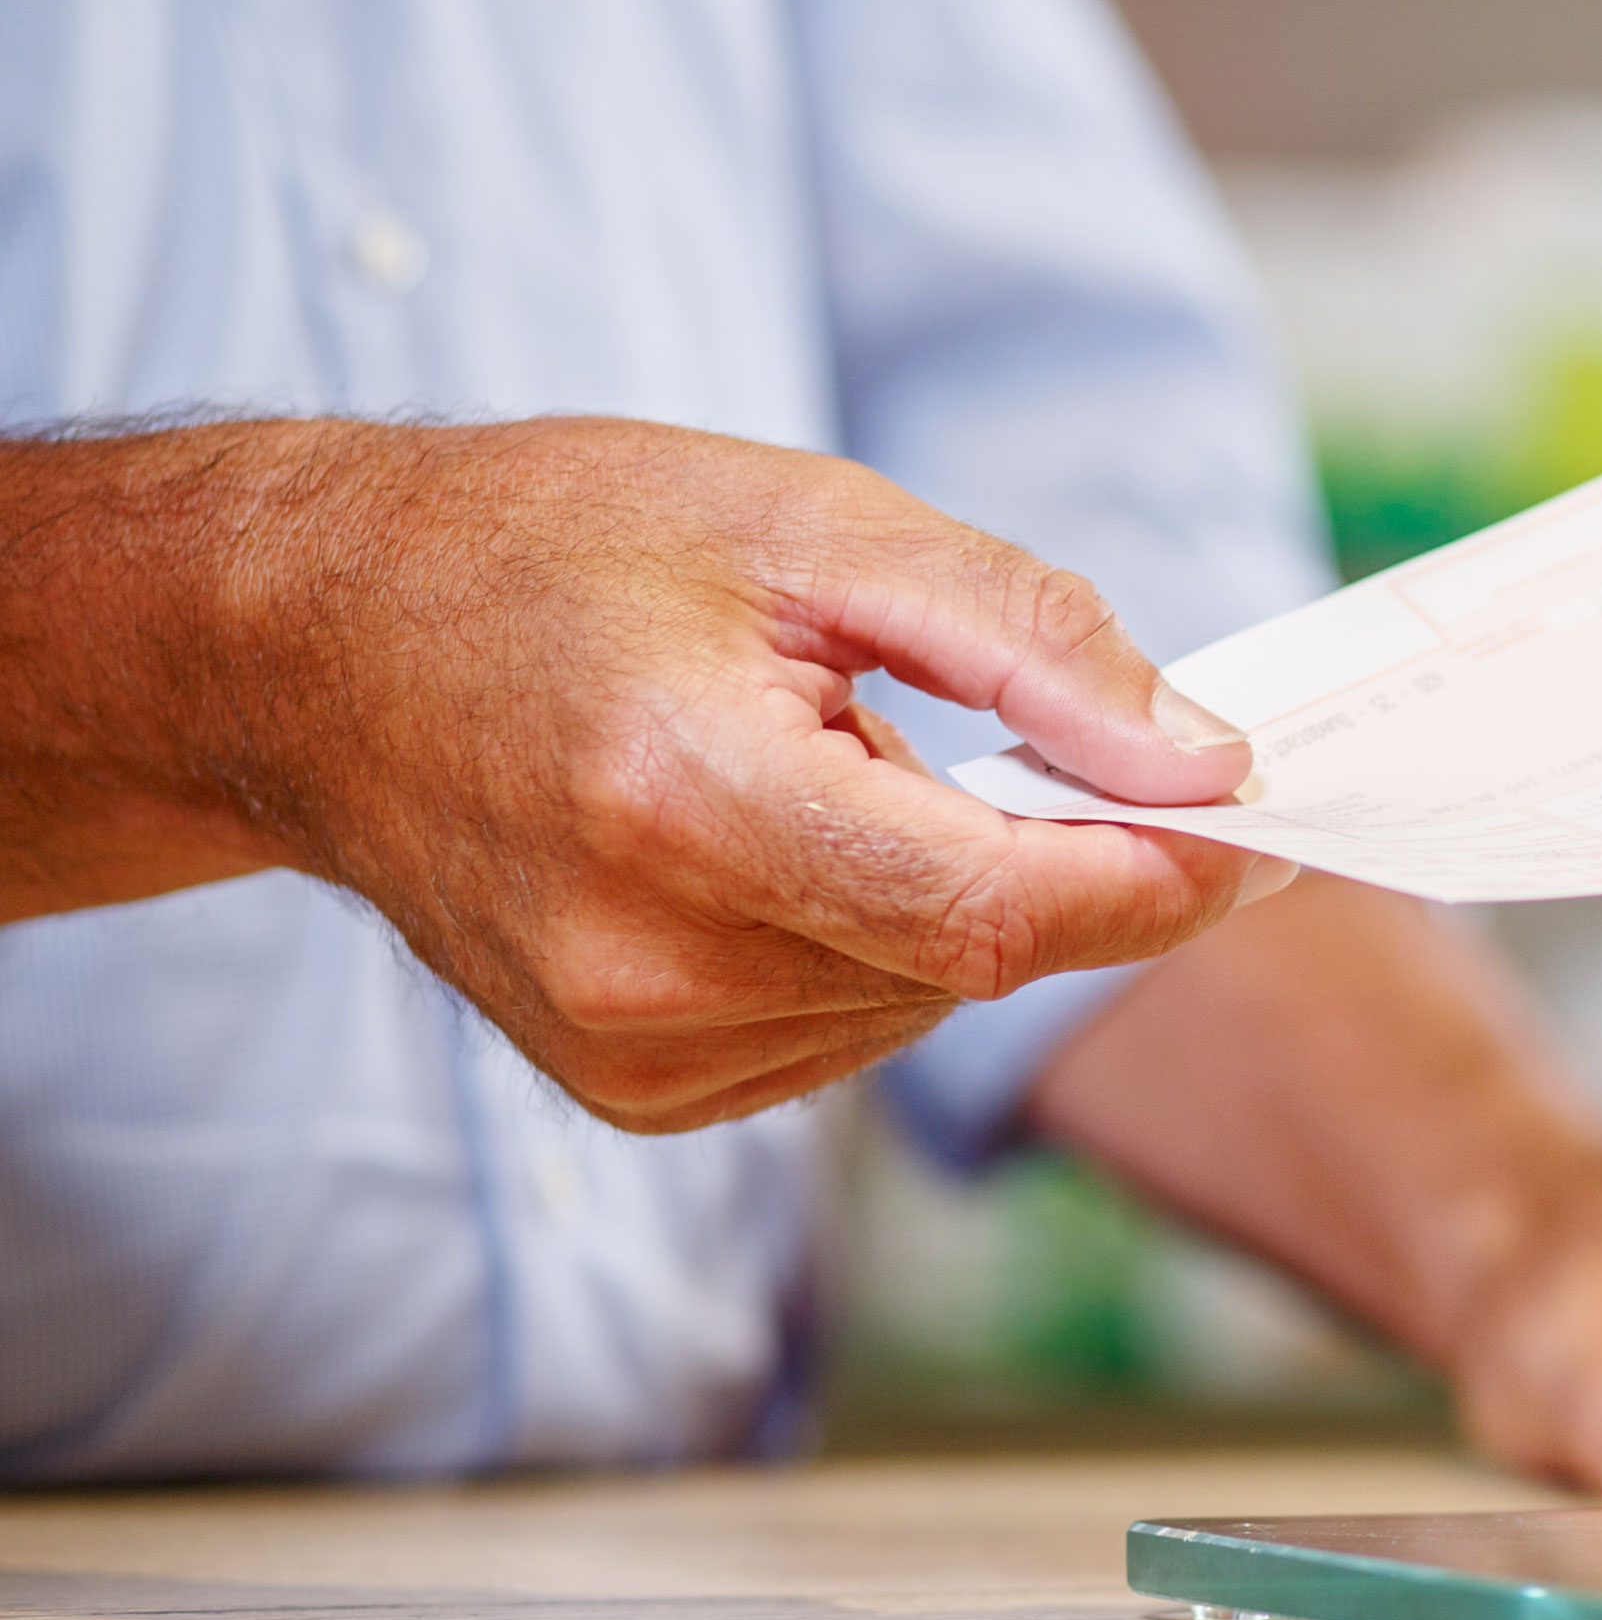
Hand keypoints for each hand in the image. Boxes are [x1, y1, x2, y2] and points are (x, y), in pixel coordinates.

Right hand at [2, 417, 1284, 1130]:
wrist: (315, 649)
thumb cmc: (560, 551)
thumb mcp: (813, 525)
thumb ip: (1030, 642)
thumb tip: (1205, 757)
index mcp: (687, 804)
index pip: (997, 909)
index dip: (1159, 880)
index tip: (1267, 828)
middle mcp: (648, 965)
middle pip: (975, 963)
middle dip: (1074, 870)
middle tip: (1095, 759)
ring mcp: (630, 1052)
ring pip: (923, 1006)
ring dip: (960, 901)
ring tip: (850, 763)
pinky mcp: (631, 1094)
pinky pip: (847, 1034)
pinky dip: (879, 947)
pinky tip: (795, 845)